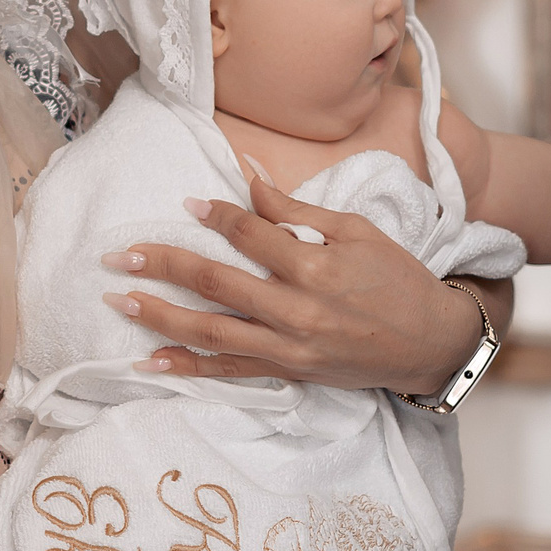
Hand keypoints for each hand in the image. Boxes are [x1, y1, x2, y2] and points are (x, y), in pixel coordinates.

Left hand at [102, 177, 486, 395]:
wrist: (431, 344)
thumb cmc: (397, 279)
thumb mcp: (355, 231)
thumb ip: (295, 210)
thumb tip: (249, 177)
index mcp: (315, 267)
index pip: (249, 235)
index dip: (215, 216)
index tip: (187, 202)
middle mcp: (296, 311)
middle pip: (216, 284)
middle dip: (163, 266)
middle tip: (120, 255)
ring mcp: (290, 348)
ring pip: (211, 333)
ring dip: (160, 318)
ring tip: (119, 302)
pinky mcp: (289, 373)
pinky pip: (229, 373)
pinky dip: (188, 369)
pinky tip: (150, 362)